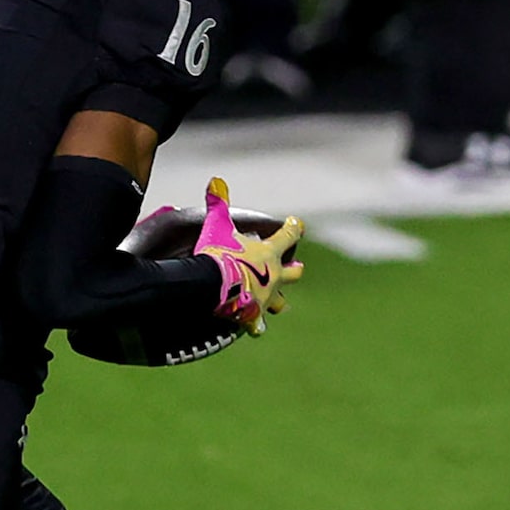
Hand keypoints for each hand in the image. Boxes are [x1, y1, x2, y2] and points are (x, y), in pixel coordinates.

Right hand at [193, 177, 302, 333]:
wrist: (212, 287)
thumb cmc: (219, 255)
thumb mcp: (217, 227)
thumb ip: (218, 204)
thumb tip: (215, 180)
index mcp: (269, 253)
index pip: (288, 236)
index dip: (293, 227)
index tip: (297, 222)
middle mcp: (274, 276)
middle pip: (293, 273)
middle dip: (294, 269)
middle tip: (297, 267)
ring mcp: (265, 298)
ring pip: (279, 302)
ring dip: (278, 301)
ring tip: (279, 305)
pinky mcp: (252, 316)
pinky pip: (256, 324)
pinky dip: (254, 326)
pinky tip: (253, 329)